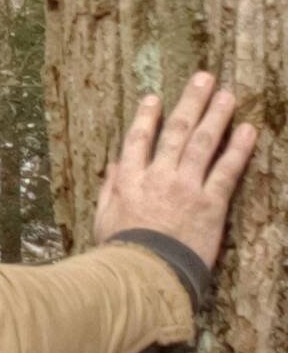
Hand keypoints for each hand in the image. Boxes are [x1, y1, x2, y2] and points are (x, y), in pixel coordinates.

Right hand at [94, 72, 256, 268]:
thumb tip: (114, 164)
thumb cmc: (120, 252)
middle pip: (177, 132)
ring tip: (228, 94)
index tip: (155, 98)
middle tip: (204, 78)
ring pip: (203, 143)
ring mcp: (185, 187)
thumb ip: (109, 189)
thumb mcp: (104, 219)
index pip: (139, 140)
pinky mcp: (210, 204)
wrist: (144, 274)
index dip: (148, 117)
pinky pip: (227, 171)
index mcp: (129, 180)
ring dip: (217, 115)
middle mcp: (158, 176)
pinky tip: (248, 130)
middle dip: (191, 102)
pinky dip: (238, 149)